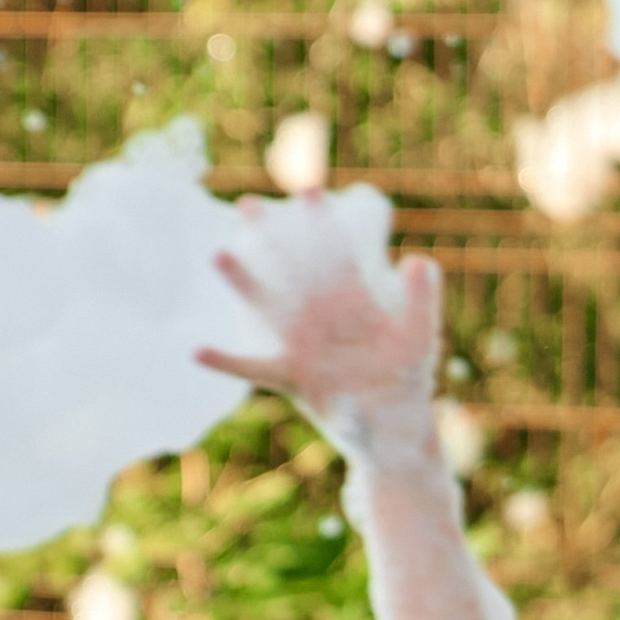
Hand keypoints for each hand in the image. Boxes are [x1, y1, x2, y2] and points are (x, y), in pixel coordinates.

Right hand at [200, 209, 442, 433]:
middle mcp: (323, 319)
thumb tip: (418, 259)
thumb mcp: (418, 336)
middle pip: (293, 271)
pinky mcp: (293, 380)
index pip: (337, 256)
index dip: (325, 227)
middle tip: (248, 203)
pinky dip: (227, 363)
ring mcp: (305, 347)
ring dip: (246, 283)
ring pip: (270, 308)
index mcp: (355, 303)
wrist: (397, 428)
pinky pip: (255, 370)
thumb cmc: (408, 378)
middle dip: (272, 238)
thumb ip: (420, 300)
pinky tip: (198, 352)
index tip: (311, 191)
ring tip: (219, 254)